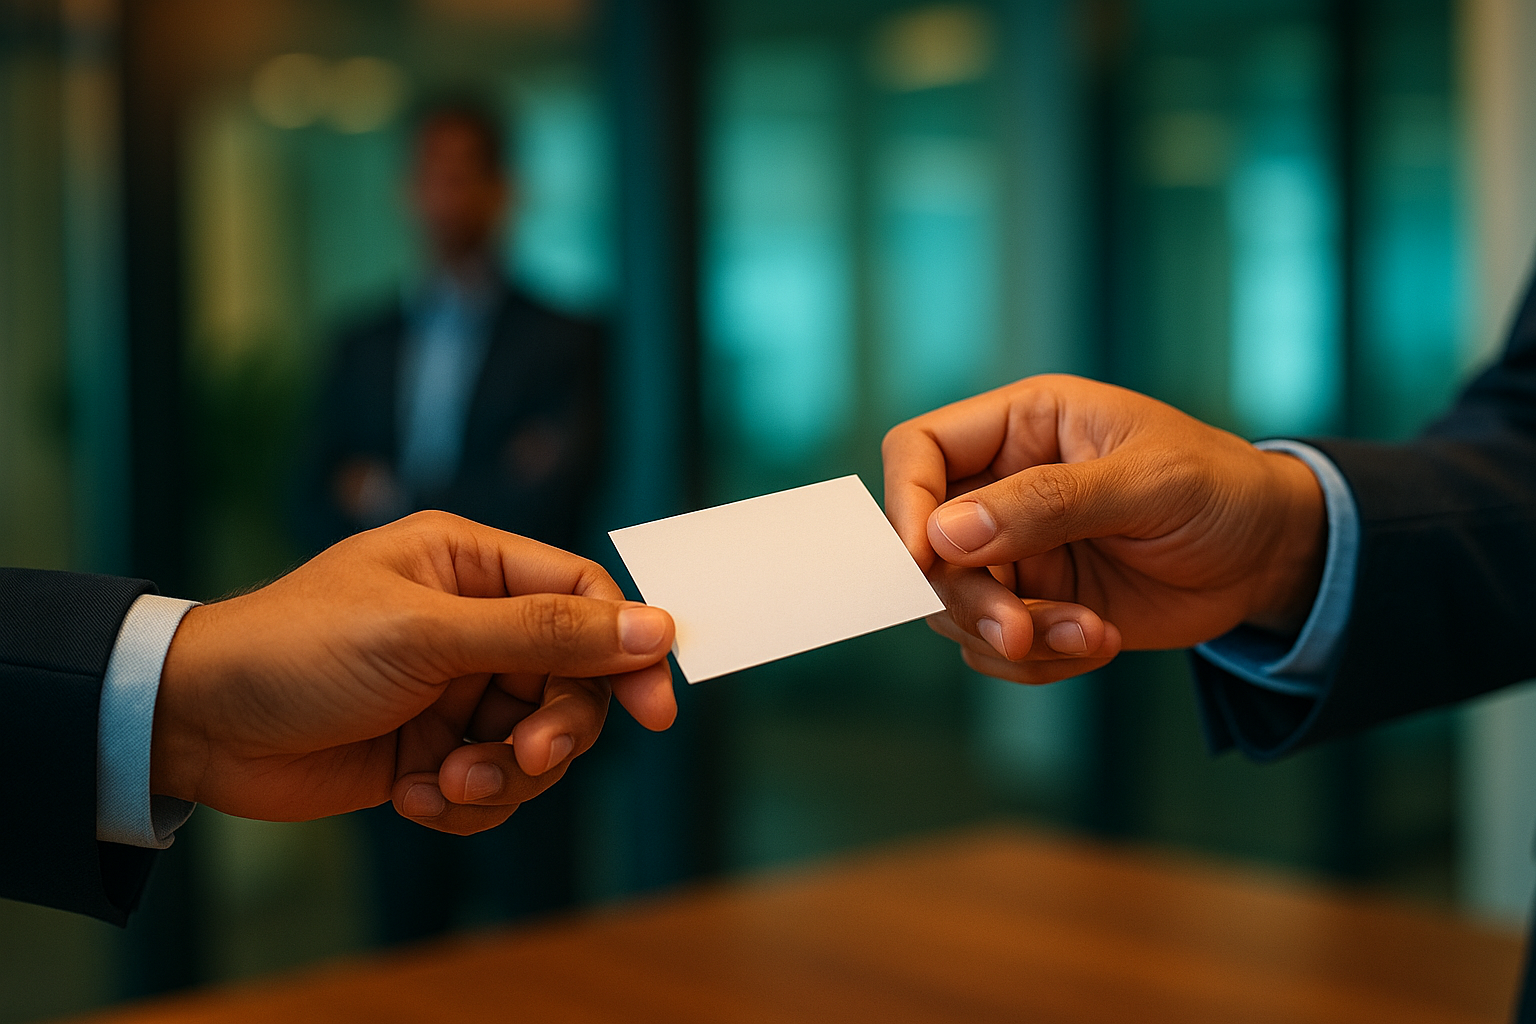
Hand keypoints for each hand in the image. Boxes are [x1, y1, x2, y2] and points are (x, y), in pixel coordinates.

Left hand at [149, 511, 676, 834]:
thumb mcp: (426, 633)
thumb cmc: (299, 650)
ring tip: (443, 785)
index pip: (585, 595)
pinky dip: (462, 804)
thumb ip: (545, 632)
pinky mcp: (433, 751)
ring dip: (501, 776)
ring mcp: (455, 690)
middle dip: (553, 731)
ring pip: (537, 742)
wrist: (196, 727)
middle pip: (572, 681)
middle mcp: (473, 624)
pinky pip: (493, 787)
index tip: (654, 709)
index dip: (627, 649)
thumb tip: (652, 626)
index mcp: (473, 565)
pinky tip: (408, 796)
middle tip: (521, 760)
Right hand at [881, 374, 1325, 684]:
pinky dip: (1036, 662)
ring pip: (953, 604)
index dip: (904, 501)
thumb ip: (1049, 502)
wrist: (1270, 557)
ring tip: (1086, 637)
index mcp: (1022, 425)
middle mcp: (1002, 486)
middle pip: (924, 543)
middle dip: (966, 597)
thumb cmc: (1220, 489)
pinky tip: (1097, 644)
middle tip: (1017, 633)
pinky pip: (995, 647)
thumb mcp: (1147, 482)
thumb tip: (948, 531)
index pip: (919, 449)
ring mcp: (1014, 551)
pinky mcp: (1035, 606)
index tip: (920, 558)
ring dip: (1008, 636)